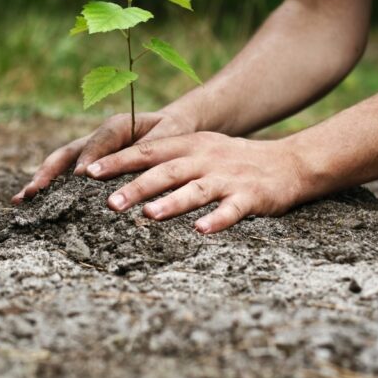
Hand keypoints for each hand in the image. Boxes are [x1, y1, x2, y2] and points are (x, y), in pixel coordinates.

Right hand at [12, 110, 195, 203]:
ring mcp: (89, 150)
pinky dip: (49, 186)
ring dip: (41, 180)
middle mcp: (97, 137)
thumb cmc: (172, 132)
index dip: (89, 158)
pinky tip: (32, 203)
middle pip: (67, 153)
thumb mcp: (168, 136)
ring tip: (21, 199)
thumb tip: (131, 168)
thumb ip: (150, 148)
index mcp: (117, 126)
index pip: (99, 142)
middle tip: (34, 191)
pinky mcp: (89, 163)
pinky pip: (66, 173)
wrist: (172, 126)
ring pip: (60, 164)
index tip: (80, 177)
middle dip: (49, 172)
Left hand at [83, 132, 306, 232]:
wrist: (288, 163)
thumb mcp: (200, 150)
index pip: (148, 150)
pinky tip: (201, 231)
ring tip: (149, 216)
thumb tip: (121, 172)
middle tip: (109, 203)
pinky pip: (231, 210)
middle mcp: (205, 158)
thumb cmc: (233, 160)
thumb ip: (166, 158)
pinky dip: (216, 220)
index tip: (89, 172)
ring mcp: (228, 177)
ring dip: (171, 202)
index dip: (118, 160)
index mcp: (190, 145)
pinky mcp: (251, 196)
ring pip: (196, 189)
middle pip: (166, 171)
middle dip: (136, 186)